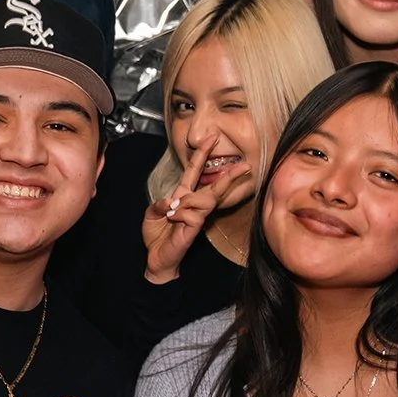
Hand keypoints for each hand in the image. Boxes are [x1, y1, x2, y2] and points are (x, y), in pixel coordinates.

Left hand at [141, 139, 239, 283]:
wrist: (156, 258)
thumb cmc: (157, 236)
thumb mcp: (151, 214)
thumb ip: (159, 203)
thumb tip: (171, 201)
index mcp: (182, 196)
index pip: (195, 170)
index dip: (202, 153)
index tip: (211, 137)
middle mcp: (193, 205)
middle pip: (215, 186)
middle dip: (230, 174)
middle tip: (246, 165)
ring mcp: (196, 217)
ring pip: (204, 199)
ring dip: (188, 201)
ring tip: (173, 212)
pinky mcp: (195, 229)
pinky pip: (192, 214)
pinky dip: (179, 215)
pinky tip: (173, 221)